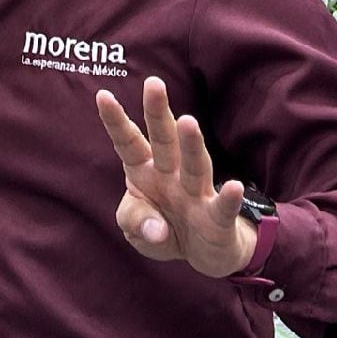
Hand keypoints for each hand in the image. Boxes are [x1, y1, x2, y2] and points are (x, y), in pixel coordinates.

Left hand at [95, 77, 257, 277]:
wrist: (203, 254)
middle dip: (158, 113)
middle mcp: (172, 176)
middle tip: (153, 83)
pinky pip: (223, 207)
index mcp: (145, 172)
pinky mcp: (219, 218)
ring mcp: (197, 195)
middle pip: (164, 141)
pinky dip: (229, 199)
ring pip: (194, 165)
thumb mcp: (136, 229)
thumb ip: (136, 222)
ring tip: (188, 122)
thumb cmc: (163, 229)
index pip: (128, 143)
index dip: (116, 121)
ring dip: (191, 145)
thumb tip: (157, 230)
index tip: (102, 95)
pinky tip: (233, 187)